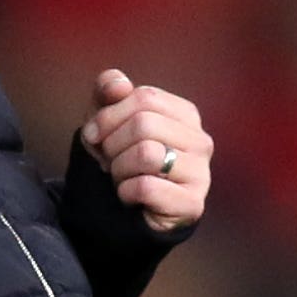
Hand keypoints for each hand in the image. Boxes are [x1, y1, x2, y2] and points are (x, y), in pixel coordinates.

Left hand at [79, 69, 210, 233]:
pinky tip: (129, 198)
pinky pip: (146, 187)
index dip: (108, 116)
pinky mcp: (192, 205)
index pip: (144, 97)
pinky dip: (125, 192)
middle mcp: (200, 141)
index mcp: (185, 114)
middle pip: (145, 124)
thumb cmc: (118, 159)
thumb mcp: (105, 120)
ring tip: (121, 178)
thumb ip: (108, 92)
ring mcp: (201, 174)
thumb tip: (119, 83)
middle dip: (112, 145)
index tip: (95, 136)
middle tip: (109, 162)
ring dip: (119, 169)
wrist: (120, 213)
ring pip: (147, 154)